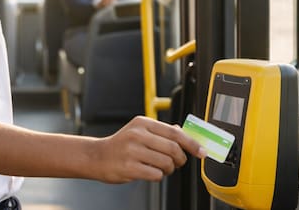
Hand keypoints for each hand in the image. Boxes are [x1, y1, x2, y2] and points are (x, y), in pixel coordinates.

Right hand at [91, 116, 205, 183]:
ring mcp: (132, 151)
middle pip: (173, 149)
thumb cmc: (120, 145)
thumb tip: (184, 132)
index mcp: (142, 123)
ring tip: (161, 168)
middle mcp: (137, 135)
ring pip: (166, 163)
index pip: (175, 132)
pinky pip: (156, 175)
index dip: (192, 143)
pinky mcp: (129, 167)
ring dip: (169, 169)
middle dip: (181, 159)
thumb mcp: (138, 131)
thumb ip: (161, 131)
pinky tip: (151, 172)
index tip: (201, 152)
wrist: (96, 157)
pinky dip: (159, 176)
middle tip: (178, 162)